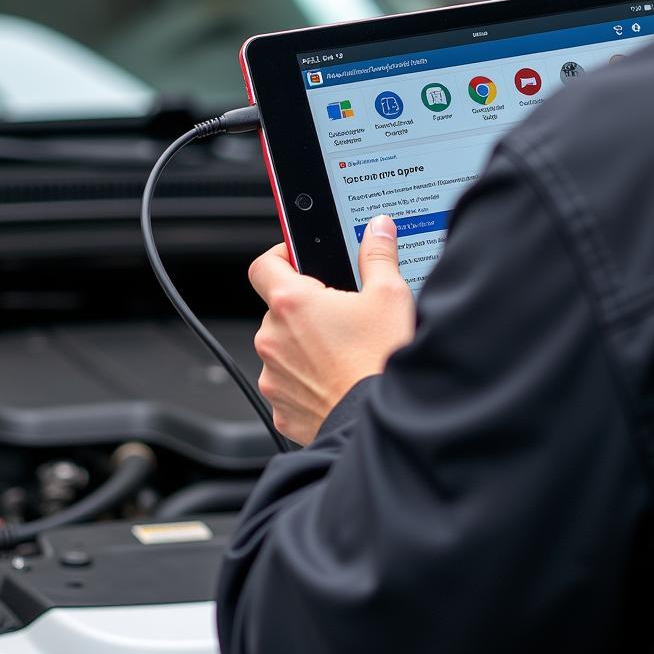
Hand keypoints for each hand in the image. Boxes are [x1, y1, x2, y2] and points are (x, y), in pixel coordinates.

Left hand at [248, 214, 415, 444]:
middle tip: (342, 313)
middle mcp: (272, 338)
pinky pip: (288, 384)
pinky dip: (306, 380)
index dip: (281, 256)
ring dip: (304, 345)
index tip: (299, 259)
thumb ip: (378, 255)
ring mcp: (272, 375)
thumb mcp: (389, 296)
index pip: (264, 265)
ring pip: (283, 347)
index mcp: (291, 303)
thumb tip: (377, 229)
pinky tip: (337, 380)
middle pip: (279, 308)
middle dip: (306, 307)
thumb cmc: (380, 362)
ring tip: (344, 351)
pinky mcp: (280, 408)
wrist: (378, 424)